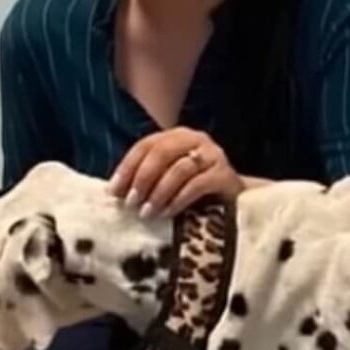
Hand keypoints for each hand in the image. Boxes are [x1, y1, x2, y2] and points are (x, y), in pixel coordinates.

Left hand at [108, 127, 244, 217]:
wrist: (236, 201)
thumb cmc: (196, 190)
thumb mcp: (169, 178)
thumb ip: (147, 178)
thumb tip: (115, 192)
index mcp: (177, 136)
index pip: (146, 145)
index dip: (127, 167)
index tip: (113, 192)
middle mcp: (196, 139)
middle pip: (162, 152)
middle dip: (143, 178)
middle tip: (131, 202)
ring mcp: (213, 155)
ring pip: (179, 169)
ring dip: (159, 192)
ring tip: (148, 212)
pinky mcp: (225, 175)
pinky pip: (197, 185)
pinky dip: (179, 200)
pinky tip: (168, 213)